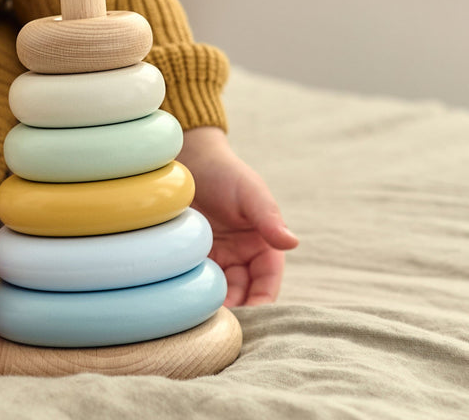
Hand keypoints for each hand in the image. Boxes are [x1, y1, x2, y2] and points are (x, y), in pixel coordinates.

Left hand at [178, 127, 297, 306]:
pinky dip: (196, 293)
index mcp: (264, 245)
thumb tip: (293, 242)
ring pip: (221, 293)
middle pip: (244, 295)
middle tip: (220, 321)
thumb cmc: (225, 173)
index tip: (250, 317)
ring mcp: (218, 259)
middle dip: (237, 311)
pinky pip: (197, 282)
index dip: (262, 303)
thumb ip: (269, 218)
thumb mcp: (250, 193)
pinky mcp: (194, 258)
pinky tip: (187, 299)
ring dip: (215, 306)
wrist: (190, 160)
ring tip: (203, 314)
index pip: (268, 283)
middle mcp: (242, 257)